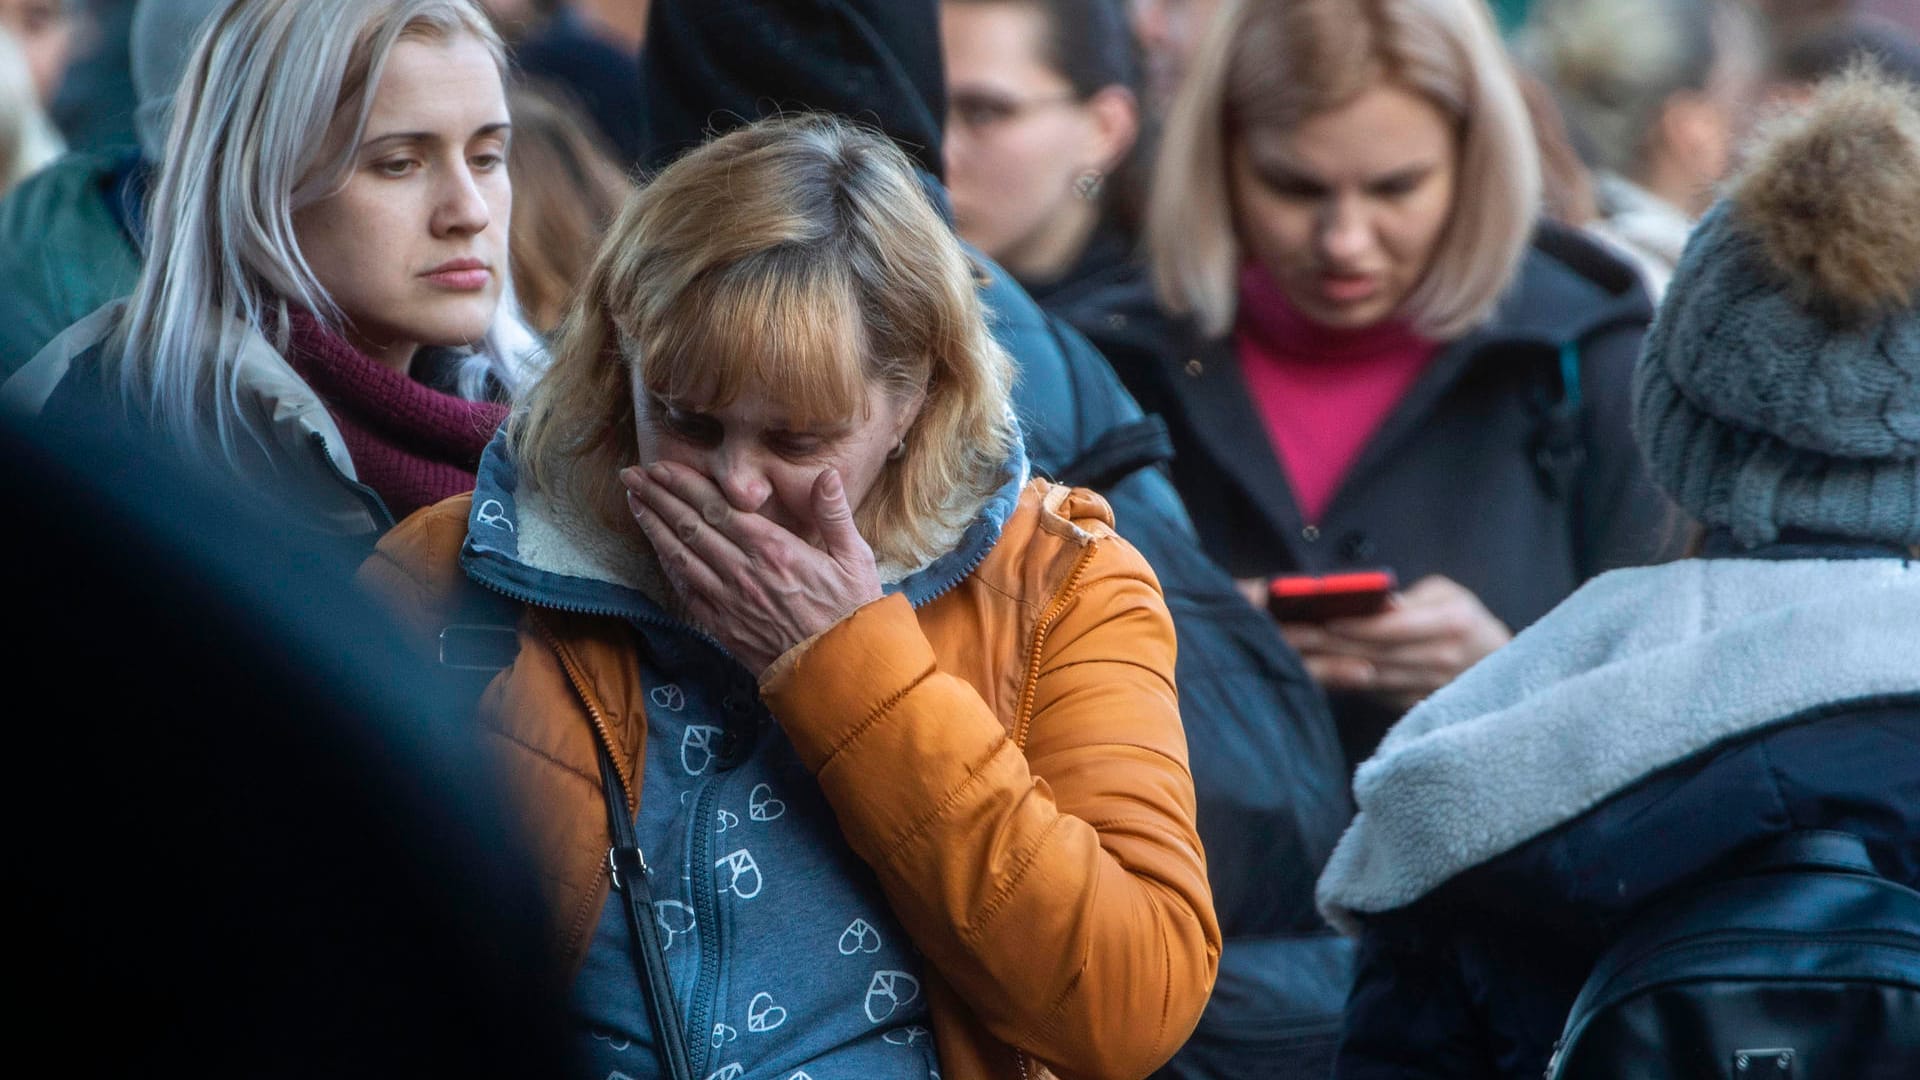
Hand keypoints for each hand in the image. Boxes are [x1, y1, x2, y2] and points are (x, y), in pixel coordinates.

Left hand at [620, 461, 882, 676]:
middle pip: (689, 527)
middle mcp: (743, 571)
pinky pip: (686, 590)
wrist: (838, 672)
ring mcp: (728, 600)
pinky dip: (667, 566)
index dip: (684, 485)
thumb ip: (834, 514)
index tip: (661, 467)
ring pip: (680, 556)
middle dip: (658, 497)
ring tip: (634, 503)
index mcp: (773, 549)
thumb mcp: (855, 558)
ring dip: (653, 527)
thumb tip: (828, 475)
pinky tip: (656, 549)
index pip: (717, 508)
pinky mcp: (722, 626)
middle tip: (631, 475)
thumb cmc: (850, 613)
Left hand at [1278, 575, 1510, 709]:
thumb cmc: (1464, 619)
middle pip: (1373, 654)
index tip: (1320, 616)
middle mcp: (1440, 659)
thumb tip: (1374, 602)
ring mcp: (1428, 688)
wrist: (1495, 665)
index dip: (1355, 623)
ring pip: (1368, 678)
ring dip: (1327, 666)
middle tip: (1288, 633)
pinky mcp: (1415, 707)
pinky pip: (1372, 694)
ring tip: (1292, 651)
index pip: (1392, 627)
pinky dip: (1342, 683)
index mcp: (1450, 624)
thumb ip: (1409, 598)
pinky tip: (1313, 672)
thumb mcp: (1446, 594)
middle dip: (1327, 644)